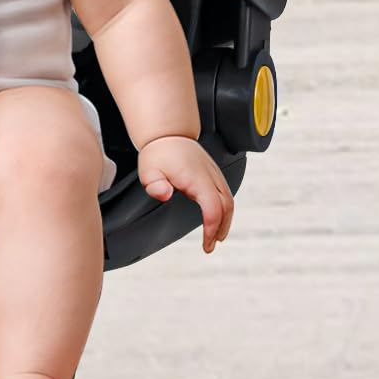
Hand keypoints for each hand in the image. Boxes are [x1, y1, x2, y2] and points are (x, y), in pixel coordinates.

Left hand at [136, 135, 233, 251]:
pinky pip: (226, 193)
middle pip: (227, 206)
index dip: (212, 228)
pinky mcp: (214, 172)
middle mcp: (210, 176)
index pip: (213, 208)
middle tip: (211, 244)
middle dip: (222, 228)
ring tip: (217, 236)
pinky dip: (225, 208)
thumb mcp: (149, 171)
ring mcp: (214, 173)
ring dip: (226, 220)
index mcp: (198, 178)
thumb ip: (155, 185)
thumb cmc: (159, 153)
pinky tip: (219, 217)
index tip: (206, 243)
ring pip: (229, 200)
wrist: (168, 134)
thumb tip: (164, 194)